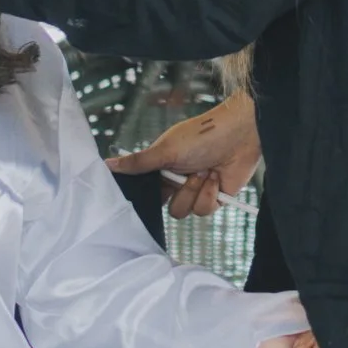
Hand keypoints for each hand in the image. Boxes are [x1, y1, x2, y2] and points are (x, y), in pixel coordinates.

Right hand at [113, 86, 261, 216]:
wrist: (239, 135)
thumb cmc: (202, 135)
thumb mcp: (165, 149)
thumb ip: (138, 163)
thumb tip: (107, 164)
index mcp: (162, 168)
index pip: (146, 192)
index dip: (147, 197)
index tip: (152, 192)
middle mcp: (177, 181)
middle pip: (166, 208)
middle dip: (178, 193)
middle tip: (186, 174)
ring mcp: (196, 190)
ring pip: (184, 212)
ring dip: (195, 191)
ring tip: (205, 171)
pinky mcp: (214, 198)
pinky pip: (204, 211)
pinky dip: (210, 194)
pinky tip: (216, 177)